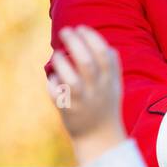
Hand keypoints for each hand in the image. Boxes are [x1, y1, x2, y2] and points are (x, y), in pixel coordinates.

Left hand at [47, 24, 125, 161]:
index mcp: (110, 80)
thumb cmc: (105, 105)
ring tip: (57, 56)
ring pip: (70, 78)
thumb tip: (99, 42)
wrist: (99, 138)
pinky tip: (54, 80)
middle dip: (73, 41)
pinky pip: (56, 91)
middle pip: (86, 61)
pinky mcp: (68, 109)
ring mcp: (83, 101)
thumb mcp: (114, 85)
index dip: (91, 37)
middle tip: (65, 31)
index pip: (104, 53)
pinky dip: (52, 81)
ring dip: (60, 61)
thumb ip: (111, 65)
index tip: (81, 29)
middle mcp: (97, 90)